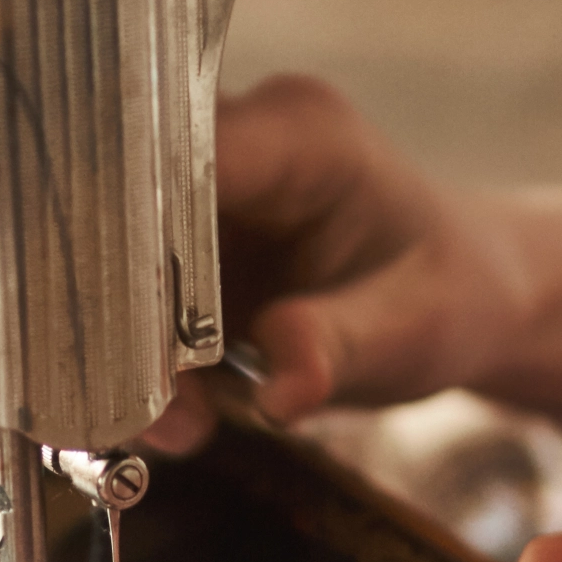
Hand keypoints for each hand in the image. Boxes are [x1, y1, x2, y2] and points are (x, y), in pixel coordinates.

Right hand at [145, 76, 535, 452]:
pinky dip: (126, 364)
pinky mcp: (171, 241)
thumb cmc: (446, 296)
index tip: (117, 332)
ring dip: (117, 352)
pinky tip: (169, 417)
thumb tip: (282, 387)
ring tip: (179, 428)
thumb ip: (342, 346)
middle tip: (151, 413)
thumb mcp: (413, 331)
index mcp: (297, 134)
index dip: (125, 234)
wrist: (456, 297)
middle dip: (114, 315)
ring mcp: (193, 191)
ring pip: (105, 258)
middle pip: (120, 206)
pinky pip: (118, 294)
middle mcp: (231, 142)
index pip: (174, 155)